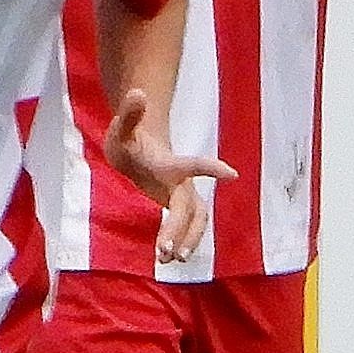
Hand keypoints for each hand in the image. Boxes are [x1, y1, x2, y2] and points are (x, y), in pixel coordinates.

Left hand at [103, 81, 236, 263]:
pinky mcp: (178, 208)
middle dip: (180, 228)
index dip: (210, 168)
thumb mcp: (123, 127)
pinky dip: (180, 242)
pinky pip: (188, 228)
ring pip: (196, 220)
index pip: (193, 165)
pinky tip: (166, 259)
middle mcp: (182, 182)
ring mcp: (182, 196)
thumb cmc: (130, 139)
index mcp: (170, 164)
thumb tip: (138, 92)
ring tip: (169, 260)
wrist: (139, 149)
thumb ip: (130, 113)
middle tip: (166, 252)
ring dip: (187, 240)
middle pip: (190, 207)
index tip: (231, 173)